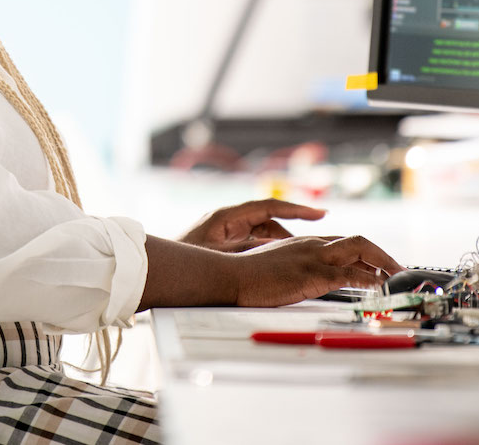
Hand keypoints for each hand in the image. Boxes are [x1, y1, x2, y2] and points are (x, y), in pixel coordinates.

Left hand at [179, 199, 326, 252]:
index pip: (269, 207)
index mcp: (226, 217)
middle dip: (291, 232)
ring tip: (299, 258)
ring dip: (279, 244)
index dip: (297, 209)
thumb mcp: (220, 257)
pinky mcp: (223, 245)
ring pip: (262, 234)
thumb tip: (280, 248)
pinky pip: (252, 244)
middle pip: (268, 221)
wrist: (157, 271)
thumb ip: (250, 251)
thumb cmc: (183, 262)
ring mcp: (225, 233)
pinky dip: (266, 251)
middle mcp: (227, 221)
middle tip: (313, 247)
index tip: (321, 213)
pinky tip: (276, 265)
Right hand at [227, 235, 405, 306]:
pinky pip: (351, 274)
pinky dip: (371, 279)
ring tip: (397, 276)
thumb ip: (290, 267)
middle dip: (381, 254)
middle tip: (396, 269)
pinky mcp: (313, 274)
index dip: (364, 253)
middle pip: (357, 241)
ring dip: (384, 263)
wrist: (230, 275)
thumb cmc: (245, 275)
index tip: (378, 265)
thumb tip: (297, 279)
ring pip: (360, 249)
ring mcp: (314, 257)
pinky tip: (381, 286)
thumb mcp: (272, 265)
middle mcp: (312, 244)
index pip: (342, 243)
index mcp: (303, 242)